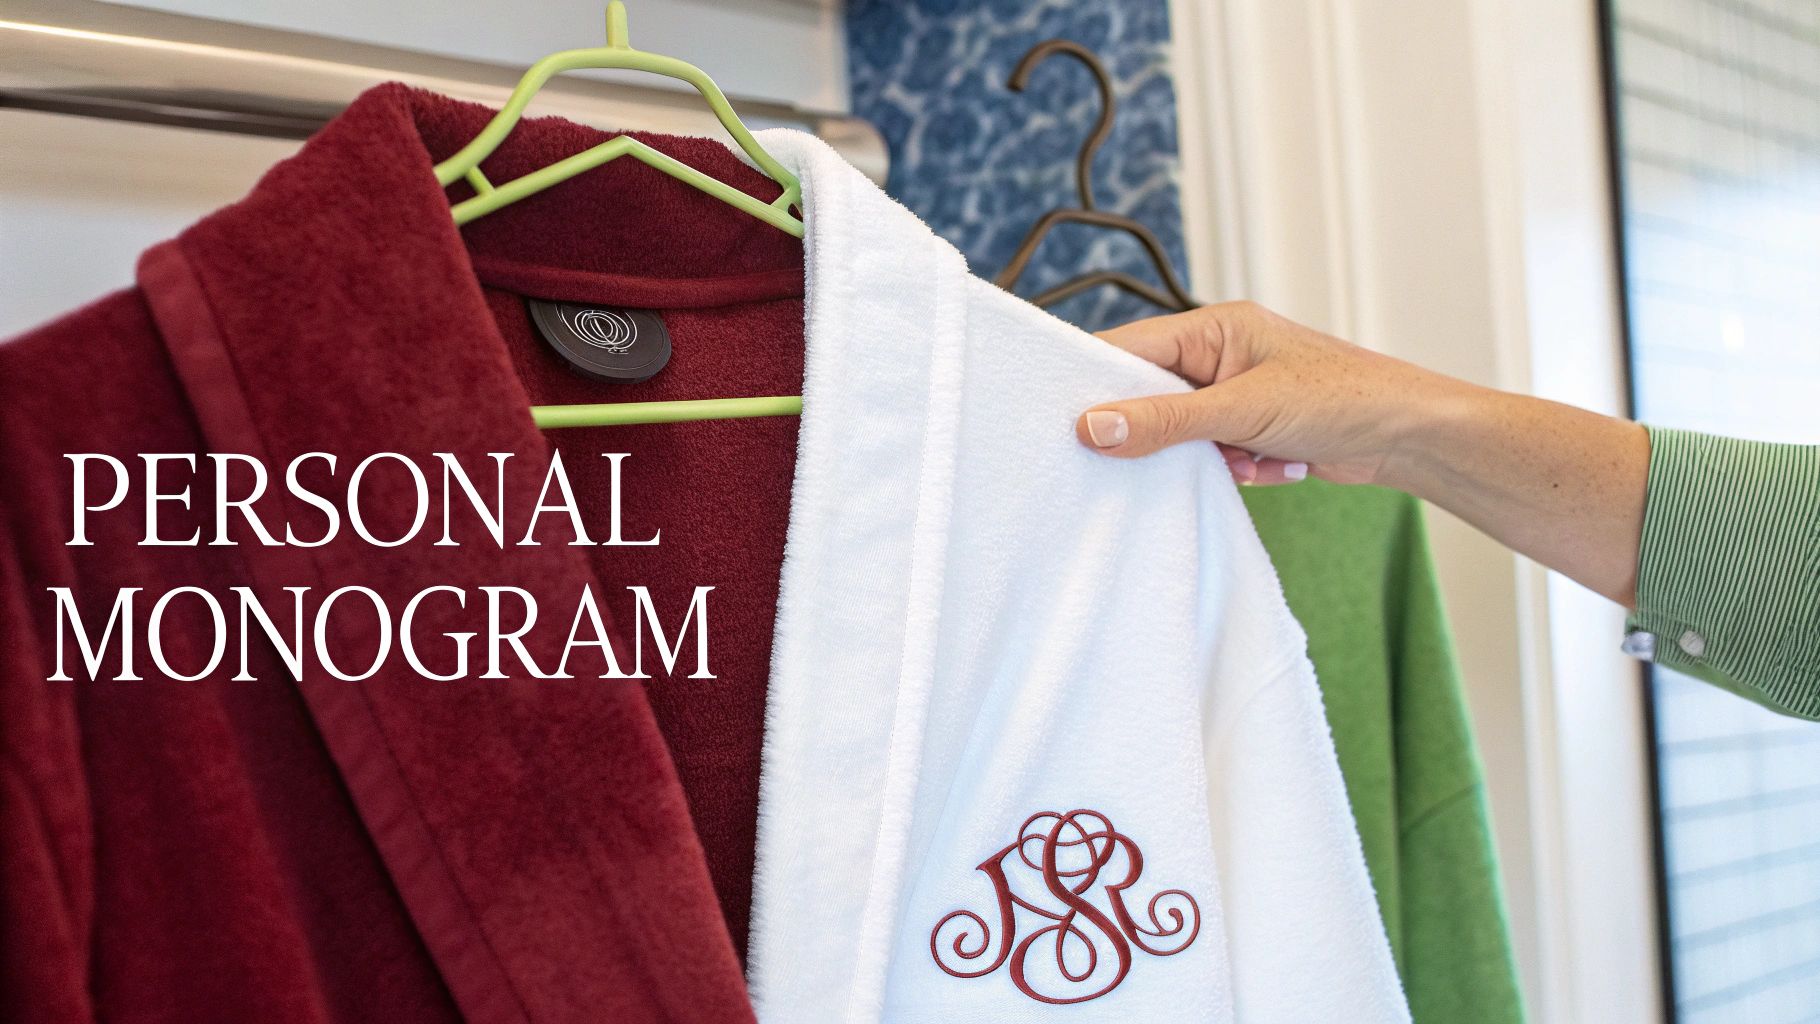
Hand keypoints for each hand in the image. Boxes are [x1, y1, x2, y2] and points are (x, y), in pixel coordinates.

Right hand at [1074, 301, 1462, 485]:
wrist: (1411, 437)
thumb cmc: (1343, 399)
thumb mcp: (1244, 410)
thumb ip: (1166, 421)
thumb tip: (1093, 427)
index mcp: (1213, 327)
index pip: (1129, 348)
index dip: (1092, 383)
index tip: (1058, 419)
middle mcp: (1219, 355)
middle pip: (1150, 396)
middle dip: (1157, 432)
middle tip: (1143, 458)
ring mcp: (1235, 394)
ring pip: (1181, 435)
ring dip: (1206, 458)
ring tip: (1245, 460)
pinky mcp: (1252, 430)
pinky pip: (1212, 457)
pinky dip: (1236, 470)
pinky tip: (1276, 468)